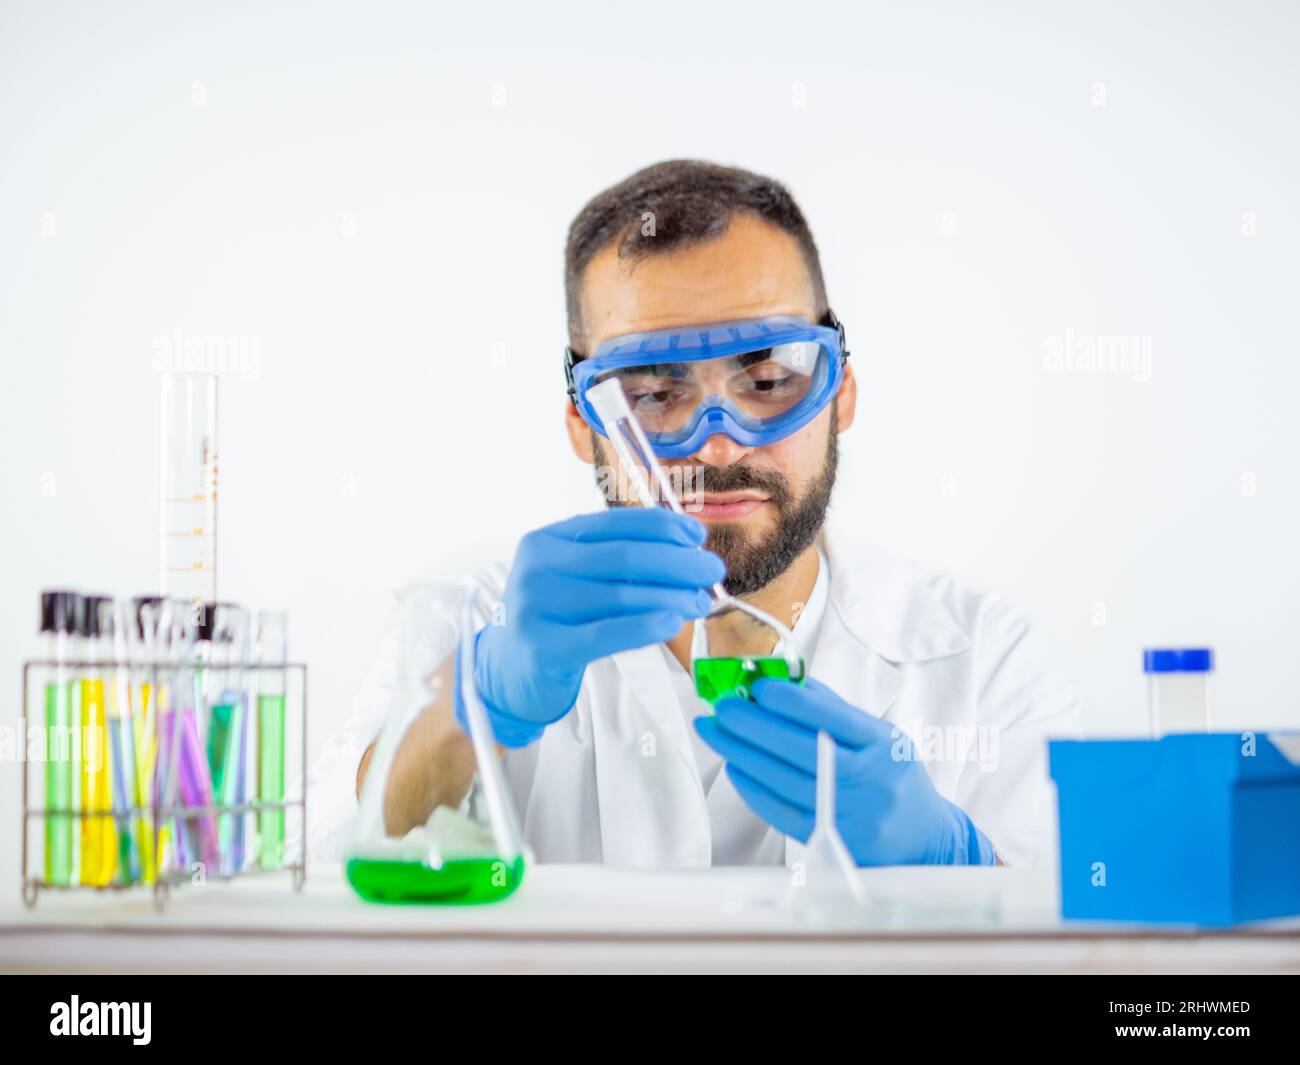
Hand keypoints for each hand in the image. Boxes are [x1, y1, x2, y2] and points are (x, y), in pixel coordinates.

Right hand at [462, 508, 724, 747]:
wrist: (507, 671)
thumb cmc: (555, 619)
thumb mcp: (575, 578)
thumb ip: (618, 563)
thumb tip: (688, 553)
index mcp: (547, 539)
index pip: (614, 524)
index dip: (661, 526)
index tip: (697, 536)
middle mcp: (537, 566)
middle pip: (622, 558)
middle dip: (677, 562)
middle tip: (712, 572)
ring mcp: (535, 606)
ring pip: (620, 596)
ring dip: (672, 597)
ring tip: (702, 602)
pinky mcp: (543, 647)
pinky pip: (604, 634)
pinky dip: (644, 626)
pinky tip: (673, 623)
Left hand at [694, 677, 995, 864]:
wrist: (923, 840)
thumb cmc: (891, 776)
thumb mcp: (879, 737)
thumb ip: (833, 710)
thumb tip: (784, 681)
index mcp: (883, 745)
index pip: (831, 717)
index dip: (790, 700)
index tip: (758, 686)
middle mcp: (870, 780)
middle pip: (801, 748)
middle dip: (753, 724)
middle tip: (722, 706)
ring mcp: (850, 815)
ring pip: (784, 780)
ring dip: (742, 753)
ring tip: (715, 731)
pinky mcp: (830, 843)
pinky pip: (781, 812)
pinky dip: (753, 788)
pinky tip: (734, 767)